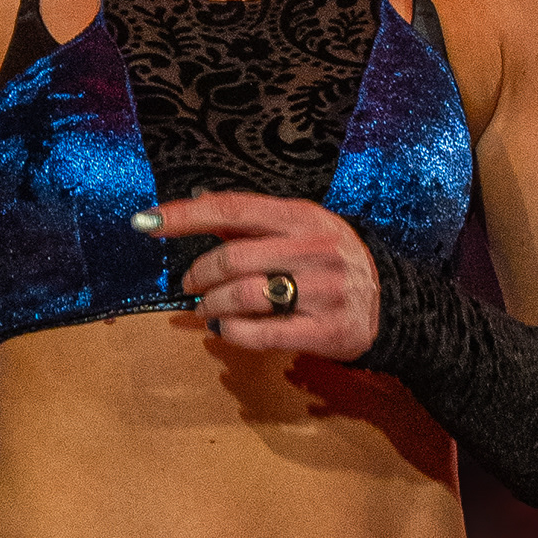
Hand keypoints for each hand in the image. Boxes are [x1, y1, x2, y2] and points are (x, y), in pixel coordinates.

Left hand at [140, 194, 381, 360]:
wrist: (390, 304)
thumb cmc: (331, 263)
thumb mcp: (300, 230)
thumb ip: (252, 224)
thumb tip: (196, 204)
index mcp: (302, 217)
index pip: (232, 210)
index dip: (185, 215)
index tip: (147, 221)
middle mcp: (314, 248)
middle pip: (232, 258)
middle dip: (198, 274)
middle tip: (189, 285)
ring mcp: (322, 291)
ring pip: (244, 296)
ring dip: (211, 306)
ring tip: (205, 310)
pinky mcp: (325, 330)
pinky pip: (262, 333)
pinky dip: (232, 332)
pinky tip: (225, 328)